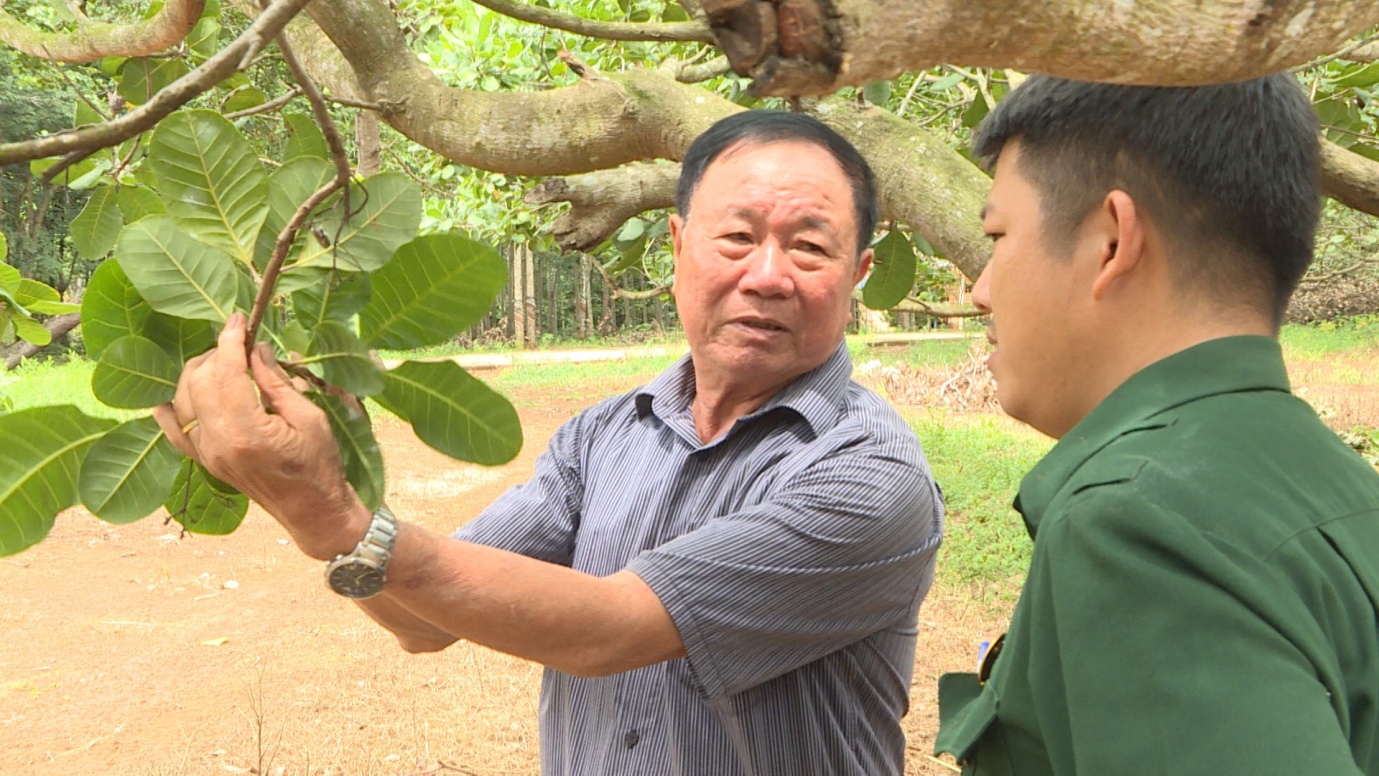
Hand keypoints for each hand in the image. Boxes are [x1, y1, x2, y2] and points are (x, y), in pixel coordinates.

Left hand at [152, 312, 369, 559]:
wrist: (313, 510)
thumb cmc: (320, 464)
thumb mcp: (308, 417)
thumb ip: (277, 382)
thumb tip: (256, 349)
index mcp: (247, 430)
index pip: (228, 372)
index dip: (231, 340)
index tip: (238, 319)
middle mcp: (218, 442)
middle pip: (200, 380)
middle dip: (217, 354)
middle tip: (241, 343)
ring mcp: (207, 454)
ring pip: (183, 399)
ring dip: (199, 373)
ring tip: (225, 364)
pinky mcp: (205, 462)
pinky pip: (174, 429)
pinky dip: (171, 407)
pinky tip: (178, 391)